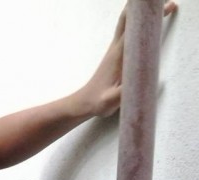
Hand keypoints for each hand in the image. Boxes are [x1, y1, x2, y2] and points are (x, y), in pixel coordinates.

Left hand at [79, 1, 177, 117]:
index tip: (160, 8)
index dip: (146, 18)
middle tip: (163, 3)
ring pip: (127, 24)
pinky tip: (145, 24)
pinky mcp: (115, 55)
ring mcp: (114, 50)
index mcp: (118, 55)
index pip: (133, 30)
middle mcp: (115, 48)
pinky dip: (136, 23)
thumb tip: (142, 86)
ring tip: (158, 8)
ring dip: (140, 14)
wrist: (84, 103)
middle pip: (128, 20)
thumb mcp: (111, 100)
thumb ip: (124, 93)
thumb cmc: (98, 101)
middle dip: (143, 9)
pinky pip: (127, 33)